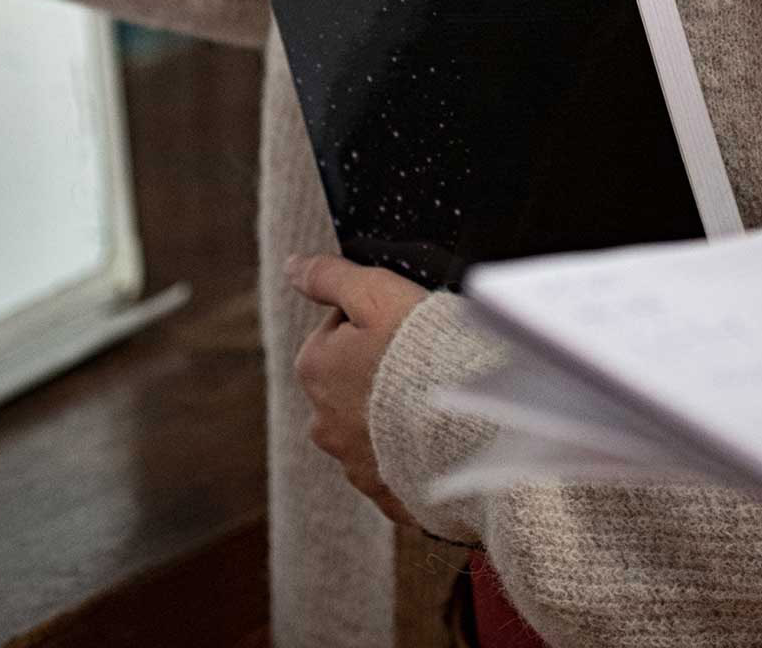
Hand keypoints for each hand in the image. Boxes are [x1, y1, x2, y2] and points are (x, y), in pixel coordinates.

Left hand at [288, 255, 425, 524]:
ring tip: (438, 405)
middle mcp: (322, 421)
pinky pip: (398, 467)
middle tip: (426, 365)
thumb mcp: (376, 292)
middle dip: (382, 373)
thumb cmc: (423, 354)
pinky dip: (415, 455)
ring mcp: (354, 463)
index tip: (408, 327)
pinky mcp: (386, 494)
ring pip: (374, 427)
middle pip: (354, 381)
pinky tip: (441, 441)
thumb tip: (293, 266)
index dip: (378, 322)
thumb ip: (330, 277)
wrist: (467, 430)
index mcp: (314, 367)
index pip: (341, 330)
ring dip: (397, 417)